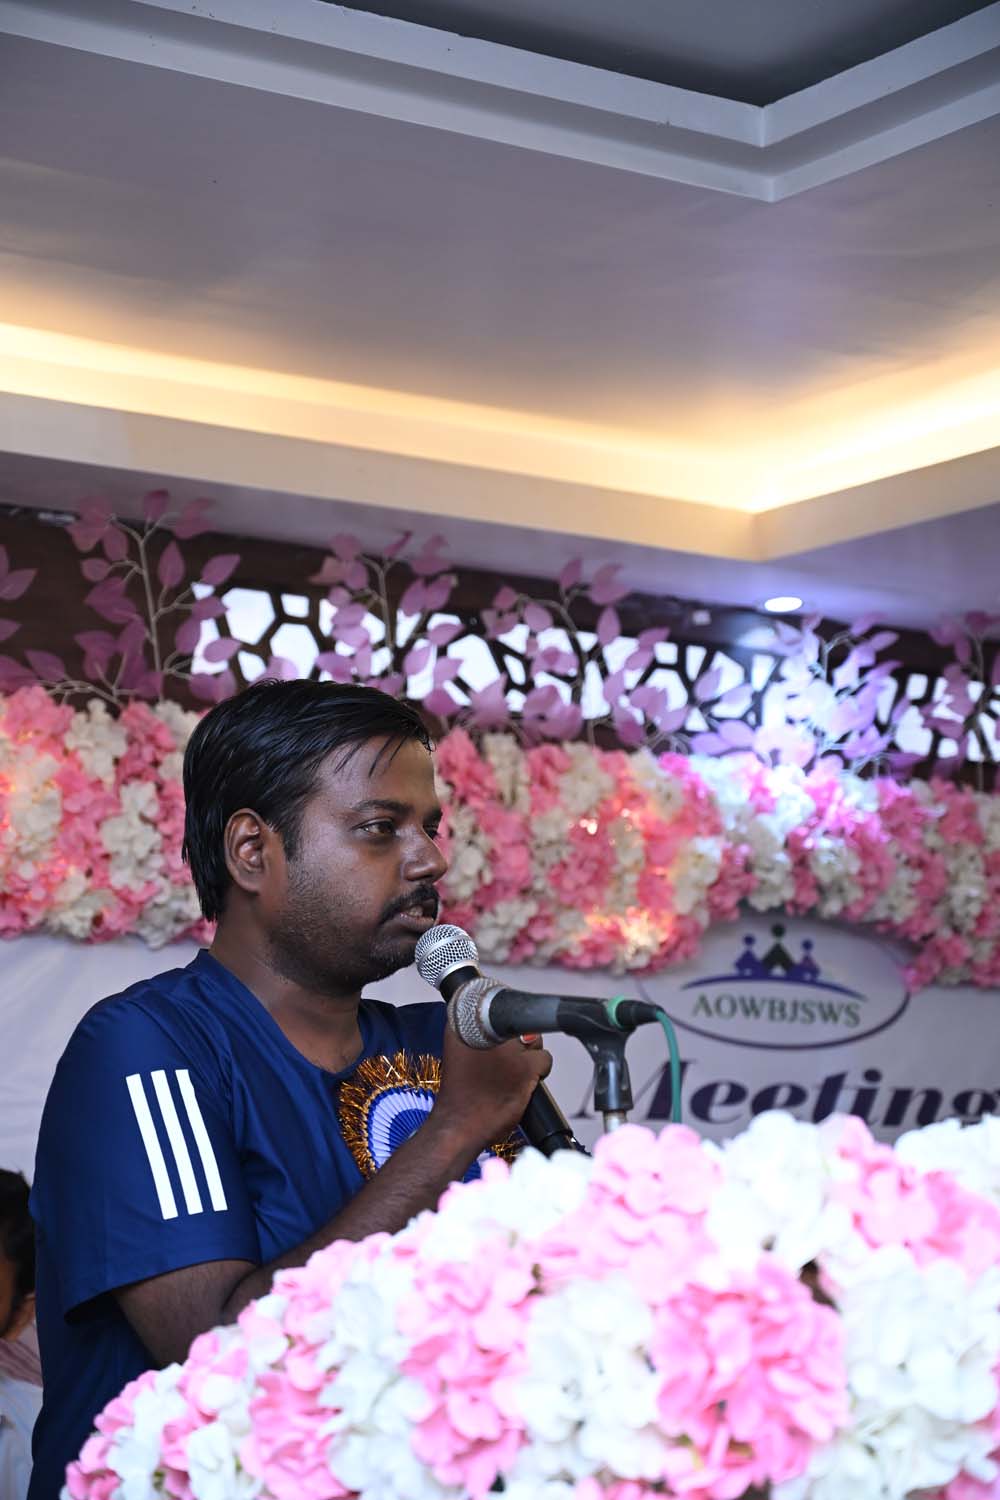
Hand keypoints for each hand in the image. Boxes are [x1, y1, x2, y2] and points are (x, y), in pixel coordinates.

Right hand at [431, 1024, 551, 1150]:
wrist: (457, 1125)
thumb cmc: (460, 1093)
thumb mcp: (458, 1052)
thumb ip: (478, 1033)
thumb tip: (506, 1024)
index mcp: (462, 1024)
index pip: (493, 1004)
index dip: (502, 1020)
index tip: (500, 1034)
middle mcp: (485, 1030)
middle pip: (518, 1021)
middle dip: (518, 1040)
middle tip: (505, 1062)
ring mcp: (507, 1047)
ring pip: (534, 1039)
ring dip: (529, 1055)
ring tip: (512, 1073)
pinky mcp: (524, 1066)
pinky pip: (544, 1059)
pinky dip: (539, 1071)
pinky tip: (522, 1083)